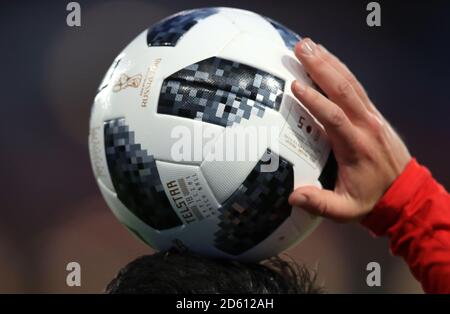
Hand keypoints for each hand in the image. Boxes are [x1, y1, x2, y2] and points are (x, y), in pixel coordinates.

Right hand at [288, 38, 410, 221]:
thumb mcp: (345, 210)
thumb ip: (320, 204)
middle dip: (320, 67)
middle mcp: (365, 125)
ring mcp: (371, 116)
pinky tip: (327, 59)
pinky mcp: (372, 113)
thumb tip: (294, 197)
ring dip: (329, 62)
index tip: (295, 86)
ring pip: (350, 82)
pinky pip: (355, 86)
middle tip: (300, 48)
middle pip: (343, 90)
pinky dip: (340, 69)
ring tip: (309, 45)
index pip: (334, 117)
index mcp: (355, 146)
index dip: (315, 101)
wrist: (403, 193)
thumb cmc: (370, 199)